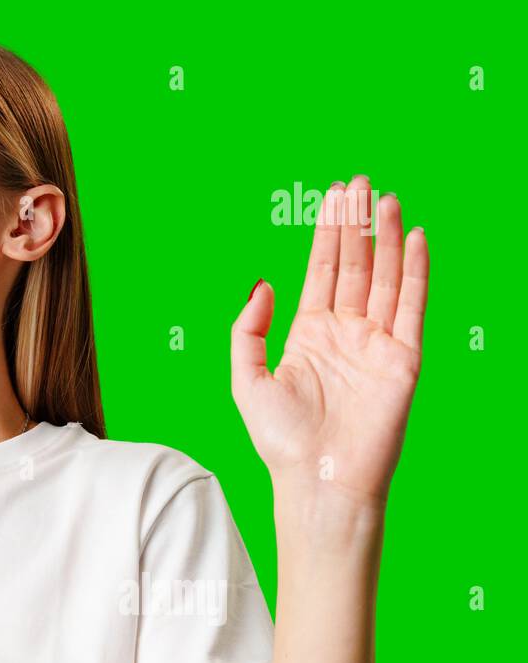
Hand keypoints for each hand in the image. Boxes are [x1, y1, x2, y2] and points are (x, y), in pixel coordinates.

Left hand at [231, 175, 428, 506]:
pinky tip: (416, 238)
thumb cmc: (280, 440)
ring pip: (384, 277)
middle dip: (356, 223)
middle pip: (354, 265)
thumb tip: (262, 282)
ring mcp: (376, 344)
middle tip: (360, 180)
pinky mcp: (403, 359)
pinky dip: (415, 271)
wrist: (318, 481)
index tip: (332, 195)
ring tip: (386, 197)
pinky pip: (412, 306)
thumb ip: (248, 329)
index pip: (322, 270)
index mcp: (308, 334)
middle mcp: (345, 333)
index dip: (327, 232)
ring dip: (386, 237)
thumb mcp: (246, 378)